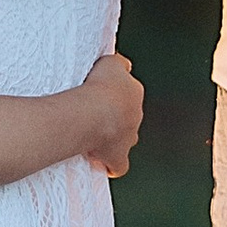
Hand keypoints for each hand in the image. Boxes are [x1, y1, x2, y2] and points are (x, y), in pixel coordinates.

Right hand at [77, 48, 143, 178]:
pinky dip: (110, 164)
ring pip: (124, 139)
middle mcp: (136, 116)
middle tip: (91, 115)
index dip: (114, 95)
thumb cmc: (98, 86)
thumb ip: (119, 62)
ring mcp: (129, 139)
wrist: (92, 113)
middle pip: (127, 117)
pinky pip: (118, 165)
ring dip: (111, 138)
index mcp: (135, 93)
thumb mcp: (110, 61)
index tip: (99, 96)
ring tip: (90, 135)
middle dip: (113, 117)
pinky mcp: (120, 159)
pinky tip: (98, 161)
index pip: (129, 93)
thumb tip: (124, 65)